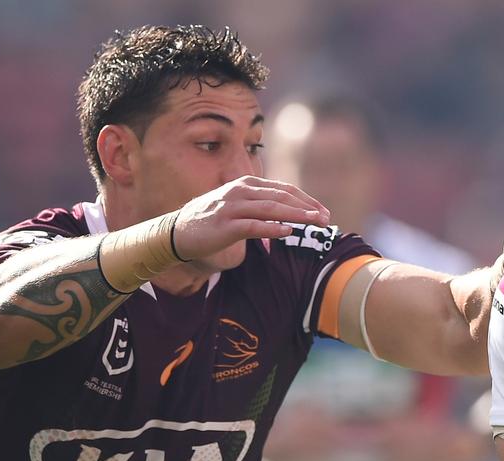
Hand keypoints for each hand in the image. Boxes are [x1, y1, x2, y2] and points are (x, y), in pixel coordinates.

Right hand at [172, 175, 330, 261]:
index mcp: (248, 185)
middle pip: (282, 197)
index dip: (306, 200)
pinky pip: (252, 226)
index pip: (284, 189)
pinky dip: (271, 228)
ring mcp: (232, 207)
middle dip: (307, 207)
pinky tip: (287, 232)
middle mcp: (241, 191)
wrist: (178, 231)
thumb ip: (262, 210)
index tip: (324, 212)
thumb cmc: (212, 220)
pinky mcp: (225, 225)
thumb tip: (286, 223)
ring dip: (296, 215)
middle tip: (326, 218)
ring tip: (314, 222)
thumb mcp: (239, 208)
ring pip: (271, 208)